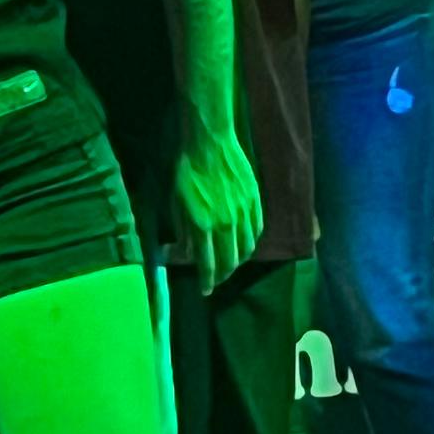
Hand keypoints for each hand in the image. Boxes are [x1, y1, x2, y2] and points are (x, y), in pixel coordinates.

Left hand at [174, 124, 261, 285]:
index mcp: (203, 225)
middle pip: (230, 261)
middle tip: (217, 279)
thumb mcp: (176, 202)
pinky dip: (252, 242)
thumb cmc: (186, 171)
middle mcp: (226, 224)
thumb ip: (183, 230)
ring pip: (247, 249)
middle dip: (223, 275)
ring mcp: (244, 213)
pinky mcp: (256, 201)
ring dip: (238, 261)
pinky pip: (257, 230)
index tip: (206, 291)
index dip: (207, 281)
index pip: (208, 264)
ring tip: (231, 263)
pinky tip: (245, 243)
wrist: (210, 142)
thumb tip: (186, 251)